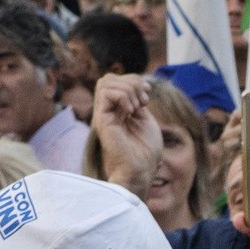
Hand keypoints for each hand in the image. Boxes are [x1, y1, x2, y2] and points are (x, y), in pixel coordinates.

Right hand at [92, 73, 161, 192]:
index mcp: (118, 109)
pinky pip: (105, 93)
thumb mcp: (146, 119)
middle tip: (143, 100)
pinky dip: (122, 96)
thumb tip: (136, 84)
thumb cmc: (145, 151)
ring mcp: (103, 114)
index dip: (134, 80)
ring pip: (105, 82)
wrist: (141, 170)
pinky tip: (130, 111)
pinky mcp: (101, 120)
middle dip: (131, 82)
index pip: (117, 81)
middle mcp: (108, 110)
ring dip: (127, 89)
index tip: (148, 93)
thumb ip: (137, 101)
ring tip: (137, 107)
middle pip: (109, 78)